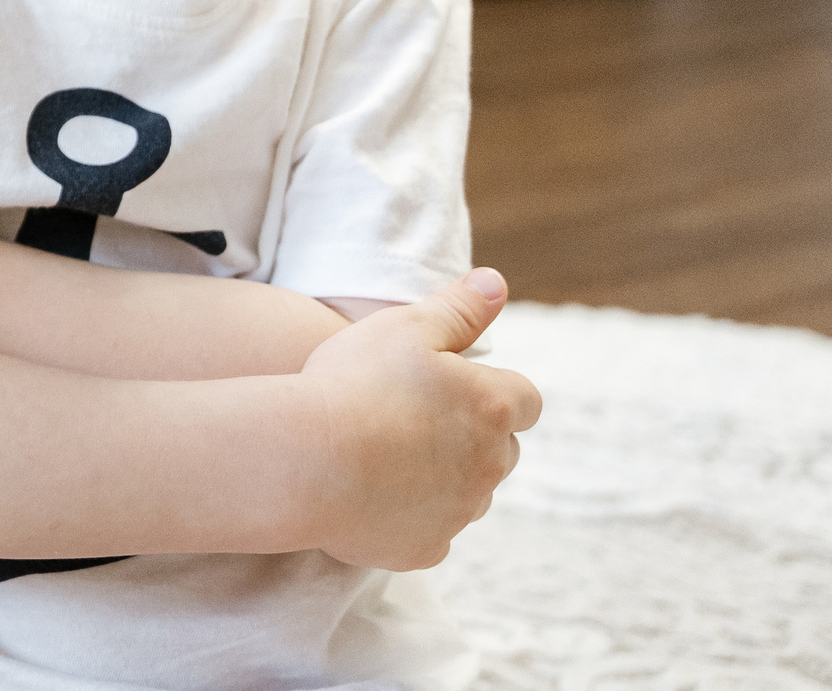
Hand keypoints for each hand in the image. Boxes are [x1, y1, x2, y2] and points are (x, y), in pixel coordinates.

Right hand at [297, 268, 542, 570]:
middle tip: (413, 417)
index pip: (524, 399)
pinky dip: (412, 517)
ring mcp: (459, 512)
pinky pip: (432, 534)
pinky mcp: (426, 549)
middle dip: (472, 437)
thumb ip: (458, 308)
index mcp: (493, 406)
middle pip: (501, 450)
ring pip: (469, 494)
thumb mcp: (404, 326)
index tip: (454, 386)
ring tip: (387, 456)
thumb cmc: (353, 383)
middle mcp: (490, 464)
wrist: (306, 460)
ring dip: (444, 478)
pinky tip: (373, 497)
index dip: (493, 391)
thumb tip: (496, 282)